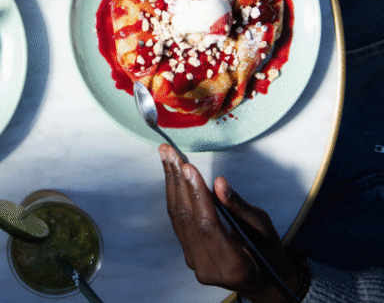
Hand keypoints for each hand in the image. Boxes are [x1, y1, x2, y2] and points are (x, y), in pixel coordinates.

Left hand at [159, 145, 300, 302]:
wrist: (263, 279)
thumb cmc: (268, 252)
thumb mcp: (263, 228)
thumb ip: (240, 208)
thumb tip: (220, 183)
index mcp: (233, 267)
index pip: (207, 226)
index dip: (197, 195)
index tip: (188, 167)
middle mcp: (207, 269)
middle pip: (187, 220)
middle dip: (178, 182)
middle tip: (170, 153)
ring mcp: (194, 263)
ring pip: (177, 218)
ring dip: (171, 184)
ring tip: (166, 156)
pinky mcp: (188, 253)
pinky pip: (177, 221)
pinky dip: (174, 194)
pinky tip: (172, 174)